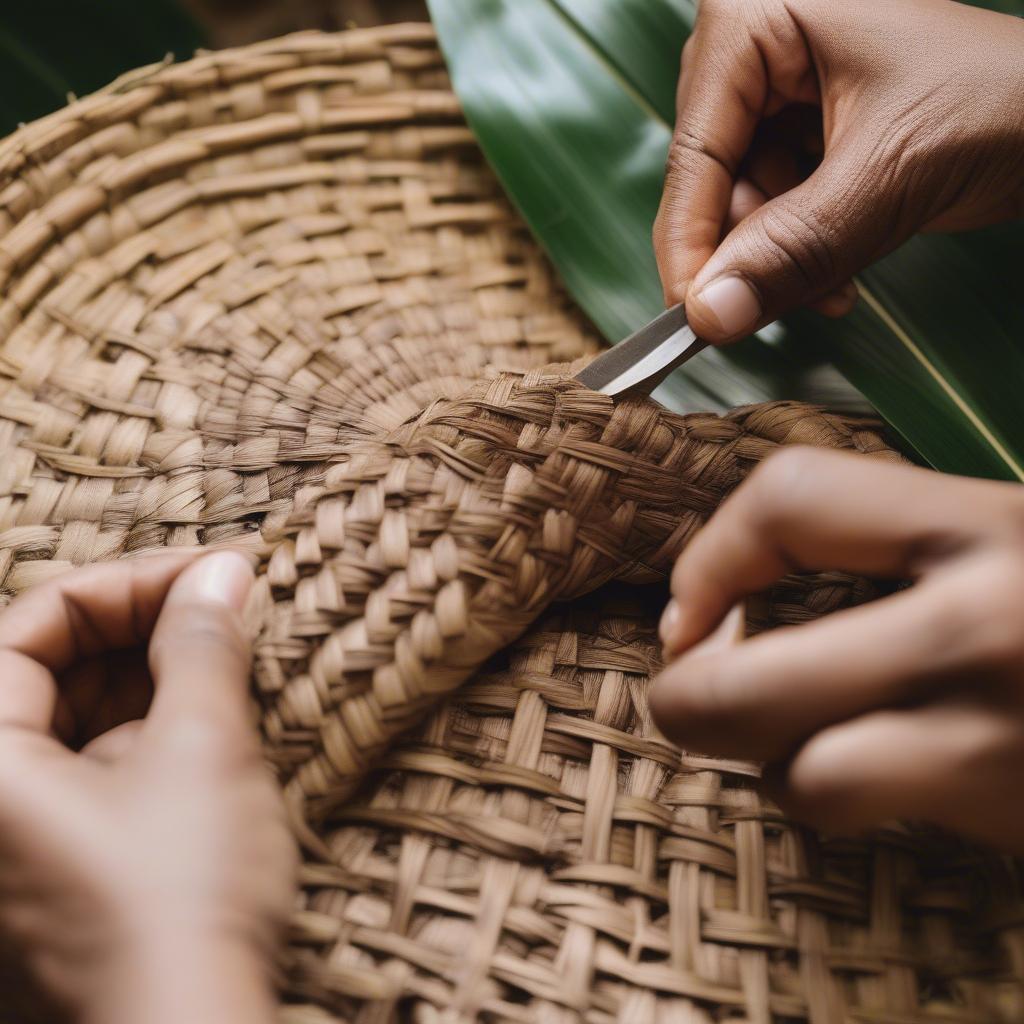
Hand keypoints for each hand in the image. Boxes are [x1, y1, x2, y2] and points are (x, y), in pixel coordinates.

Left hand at [0, 552, 295, 1023]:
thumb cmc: (180, 902)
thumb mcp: (202, 751)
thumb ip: (204, 646)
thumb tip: (224, 571)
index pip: (35, 623)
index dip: (130, 583)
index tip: (214, 574)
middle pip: (53, 666)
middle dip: (146, 626)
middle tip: (230, 607)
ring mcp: (26, 834)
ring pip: (81, 715)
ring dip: (158, 675)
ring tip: (235, 659)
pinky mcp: (67, 859)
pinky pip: (100, 764)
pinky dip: (157, 728)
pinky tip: (218, 722)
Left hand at [651, 448, 1023, 849]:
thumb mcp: (1011, 531)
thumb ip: (903, 537)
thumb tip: (737, 583)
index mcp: (991, 524)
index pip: (789, 497)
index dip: (711, 551)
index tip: (694, 602)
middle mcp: (984, 629)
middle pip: (742, 683)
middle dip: (688, 693)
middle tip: (693, 685)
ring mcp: (997, 743)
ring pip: (799, 777)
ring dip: (769, 762)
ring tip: (796, 736)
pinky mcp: (1016, 823)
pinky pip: (868, 820)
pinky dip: (835, 797)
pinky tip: (865, 770)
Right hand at [654, 0, 1023, 342]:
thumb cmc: (1003, 103)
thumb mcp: (887, 177)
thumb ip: (791, 248)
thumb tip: (708, 315)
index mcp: (760, 10)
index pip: (694, 147)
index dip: (690, 242)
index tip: (695, 319)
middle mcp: (760, 41)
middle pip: (710, 177)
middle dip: (750, 250)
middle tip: (778, 301)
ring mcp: (782, 83)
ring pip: (739, 202)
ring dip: (778, 259)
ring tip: (834, 285)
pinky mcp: (805, 124)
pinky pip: (771, 205)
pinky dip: (797, 250)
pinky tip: (836, 273)